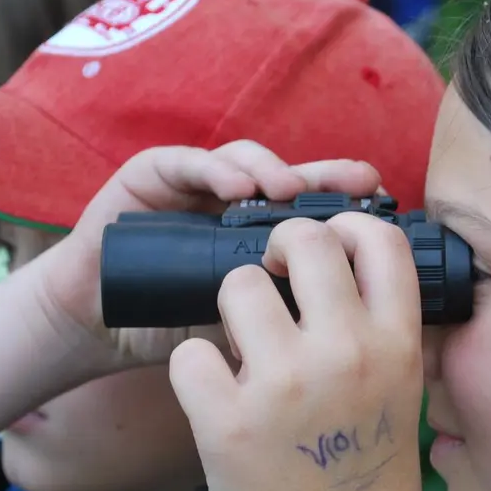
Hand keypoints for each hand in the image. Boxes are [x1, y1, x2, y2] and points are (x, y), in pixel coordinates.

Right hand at [32, 141, 382, 367]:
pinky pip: (188, 163)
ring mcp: (197, 185)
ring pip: (247, 160)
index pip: (321, 209)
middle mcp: (237, 203)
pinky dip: (215, 169)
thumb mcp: (251, 330)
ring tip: (289, 190)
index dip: (353, 206)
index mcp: (268, 236)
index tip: (388, 210)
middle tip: (356, 183)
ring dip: (272, 170)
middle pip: (293, 175)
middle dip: (327, 176)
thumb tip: (361, 324)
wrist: (102, 329)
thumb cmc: (181, 330)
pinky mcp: (153, 176)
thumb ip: (293, 313)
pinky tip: (237, 188)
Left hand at [170, 212, 424, 490]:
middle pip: (306, 241)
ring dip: (231, 307)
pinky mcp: (227, 418)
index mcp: (397, 344)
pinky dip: (195, 368)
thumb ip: (383, 327)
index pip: (380, 238)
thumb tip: (353, 260)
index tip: (328, 244)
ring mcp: (285, 385)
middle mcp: (346, 354)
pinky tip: (214, 392)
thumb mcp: (402, 392)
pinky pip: (190, 352)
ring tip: (241, 344)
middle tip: (270, 275)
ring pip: (236, 284)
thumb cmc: (361, 467)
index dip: (347, 224)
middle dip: (279, 246)